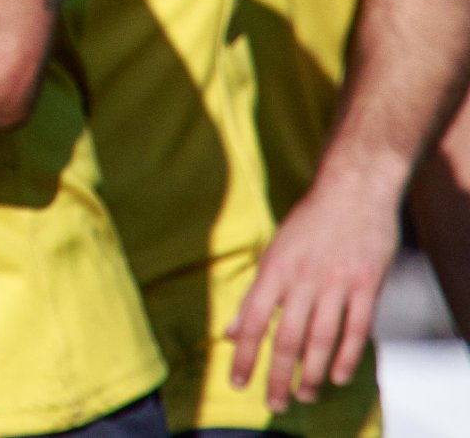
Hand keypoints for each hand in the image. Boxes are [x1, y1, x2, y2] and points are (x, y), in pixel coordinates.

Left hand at [227, 175, 398, 410]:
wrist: (354, 189)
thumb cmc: (309, 222)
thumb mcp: (274, 252)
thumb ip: (255, 294)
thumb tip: (229, 330)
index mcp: (274, 269)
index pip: (252, 319)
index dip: (243, 353)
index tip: (236, 382)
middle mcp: (303, 278)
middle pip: (286, 337)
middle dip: (277, 375)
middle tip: (273, 404)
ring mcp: (336, 282)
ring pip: (321, 338)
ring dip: (310, 373)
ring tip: (302, 396)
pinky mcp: (366, 284)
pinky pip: (357, 328)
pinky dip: (347, 355)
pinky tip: (336, 377)